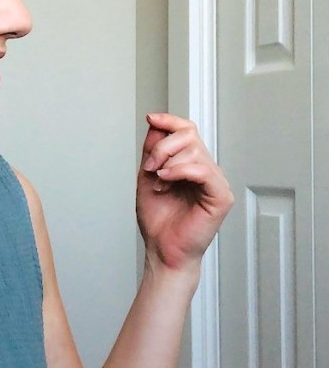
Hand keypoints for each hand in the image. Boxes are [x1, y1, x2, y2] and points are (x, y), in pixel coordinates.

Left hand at [135, 113, 233, 273]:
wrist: (162, 249)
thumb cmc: (158, 219)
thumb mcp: (147, 176)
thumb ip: (153, 150)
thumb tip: (156, 123)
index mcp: (190, 164)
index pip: (187, 130)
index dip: (170, 120)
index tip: (152, 118)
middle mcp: (206, 170)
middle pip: (189, 135)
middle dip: (162, 147)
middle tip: (150, 167)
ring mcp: (215, 182)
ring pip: (195, 151)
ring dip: (167, 162)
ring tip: (158, 181)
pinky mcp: (220, 197)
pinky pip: (204, 170)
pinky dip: (180, 171)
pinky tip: (166, 180)